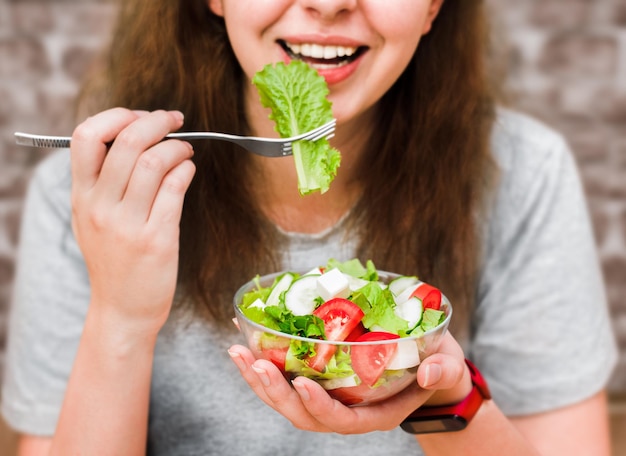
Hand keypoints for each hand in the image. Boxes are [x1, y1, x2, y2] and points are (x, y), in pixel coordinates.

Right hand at [70, 108, 195, 333]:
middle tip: (174, 121)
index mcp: (82, 197)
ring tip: (185, 151)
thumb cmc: (114, 260)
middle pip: (127, 142)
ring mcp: (128, 224)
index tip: (139, 116)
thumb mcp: (92, 220)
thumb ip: (104, 182)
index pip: (86, 137)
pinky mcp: (157, 239)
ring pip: (154, 161)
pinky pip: (174, 188)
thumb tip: (137, 137)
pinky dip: (186, 170)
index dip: (116, 116)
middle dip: (156, 121)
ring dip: (177, 147)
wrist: (123, 310)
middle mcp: (100, 207)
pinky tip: (188, 170)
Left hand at [228, 332, 470, 433]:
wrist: (429, 366)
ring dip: (259, 378)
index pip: (341, 420)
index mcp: (375, 413)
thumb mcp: (447, 364)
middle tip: (253, 362)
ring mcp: (331, 397)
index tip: (301, 384)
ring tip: (236, 352)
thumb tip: (429, 372)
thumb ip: (442, 369)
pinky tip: (247, 337)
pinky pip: (287, 378)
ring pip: (287, 400)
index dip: (319, 407)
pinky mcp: (321, 380)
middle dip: (274, 392)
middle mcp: (347, 411)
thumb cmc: (438, 365)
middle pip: (303, 414)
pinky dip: (265, 360)